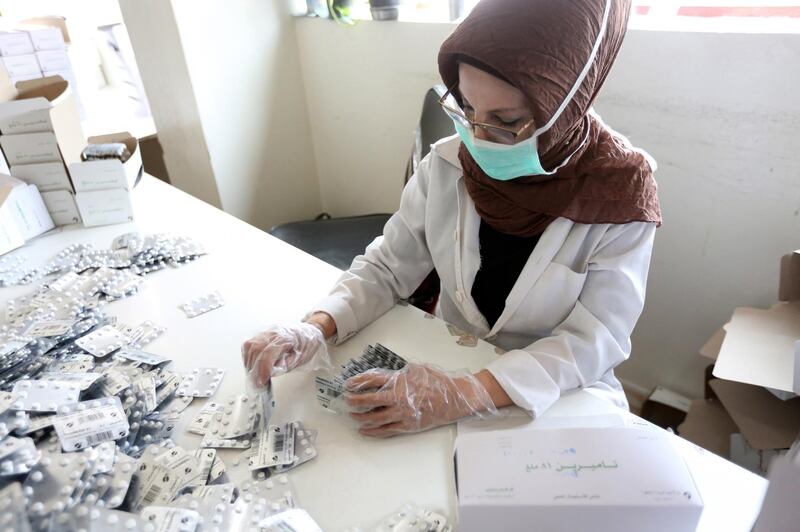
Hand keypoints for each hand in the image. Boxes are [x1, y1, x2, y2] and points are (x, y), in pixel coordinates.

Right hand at [241, 322, 328, 387]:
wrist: (309, 332)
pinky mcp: (262, 333)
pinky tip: (252, 365)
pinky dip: (248, 356)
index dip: (263, 368)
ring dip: (249, 363)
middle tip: (256, 383)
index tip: (262, 381)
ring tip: (254, 376)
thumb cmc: (307, 343)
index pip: (269, 352)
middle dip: (254, 368)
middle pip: (256, 348)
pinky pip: (249, 344)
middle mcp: (274, 331)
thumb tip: (269, 373)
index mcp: (287, 336)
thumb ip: (284, 366)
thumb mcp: (300, 359)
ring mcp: (267, 331)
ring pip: (249, 345)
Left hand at [343, 363, 497, 436]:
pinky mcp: (407, 425)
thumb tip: (386, 376)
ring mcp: (402, 413)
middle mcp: (398, 397)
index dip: (358, 381)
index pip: (373, 380)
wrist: (453, 399)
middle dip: (355, 400)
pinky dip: (372, 431)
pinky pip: (385, 430)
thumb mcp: (418, 370)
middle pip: (369, 399)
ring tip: (352, 416)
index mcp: (400, 381)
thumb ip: (400, 373)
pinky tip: (364, 430)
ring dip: (360, 417)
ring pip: (374, 417)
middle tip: (346, 400)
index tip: (348, 384)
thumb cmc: (437, 383)